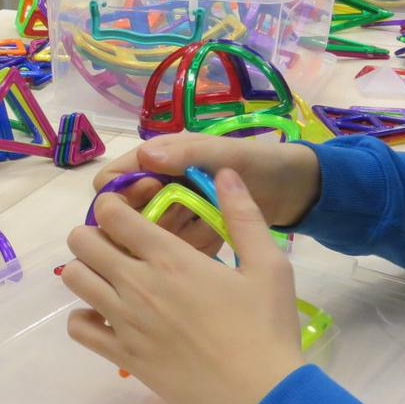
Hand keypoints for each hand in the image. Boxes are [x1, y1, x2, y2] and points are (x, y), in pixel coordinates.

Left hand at [62, 168, 303, 403]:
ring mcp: (124, 321)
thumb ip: (243, 215)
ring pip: (75, 279)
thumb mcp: (268, 266)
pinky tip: (107, 317)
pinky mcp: (121, 356)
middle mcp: (137, 284)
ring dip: (86, 271)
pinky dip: (84, 318)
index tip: (126, 211)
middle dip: (93, 234)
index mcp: (170, 257)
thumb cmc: (267, 330)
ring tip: (111, 276)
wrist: (260, 399)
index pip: (113, 214)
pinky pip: (77, 328)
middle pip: (82, 242)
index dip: (113, 205)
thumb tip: (223, 172)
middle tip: (116, 244)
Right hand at [94, 133, 319, 254]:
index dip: (122, 192)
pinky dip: (195, 247)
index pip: (112, 180)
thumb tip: (146, 158)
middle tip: (187, 215)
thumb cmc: (256, 162)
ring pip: (148, 236)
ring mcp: (171, 214)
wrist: (293, 191)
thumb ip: (187, 154)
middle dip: (152, 220)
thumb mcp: (223, 153)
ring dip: (177, 235)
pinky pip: (175, 250)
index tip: (152, 193)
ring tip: (209, 223)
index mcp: (155, 161)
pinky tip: (218, 238)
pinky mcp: (187, 237)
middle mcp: (155, 188)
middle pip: (125, 215)